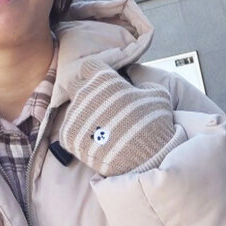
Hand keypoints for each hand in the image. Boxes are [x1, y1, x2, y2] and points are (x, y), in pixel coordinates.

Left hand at [61, 60, 176, 175]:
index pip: (89, 66)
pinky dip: (78, 134)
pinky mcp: (68, 136)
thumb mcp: (157, 94)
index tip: (103, 83)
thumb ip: (142, 83)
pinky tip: (93, 140)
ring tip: (100, 127)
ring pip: (72, 108)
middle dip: (85, 91)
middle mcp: (84, 93)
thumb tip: (135, 83)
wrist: (146, 158)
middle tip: (100, 105)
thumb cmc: (153, 123)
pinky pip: (67, 129)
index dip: (96, 73)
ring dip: (83, 114)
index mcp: (103, 79)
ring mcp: (74, 115)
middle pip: (75, 85)